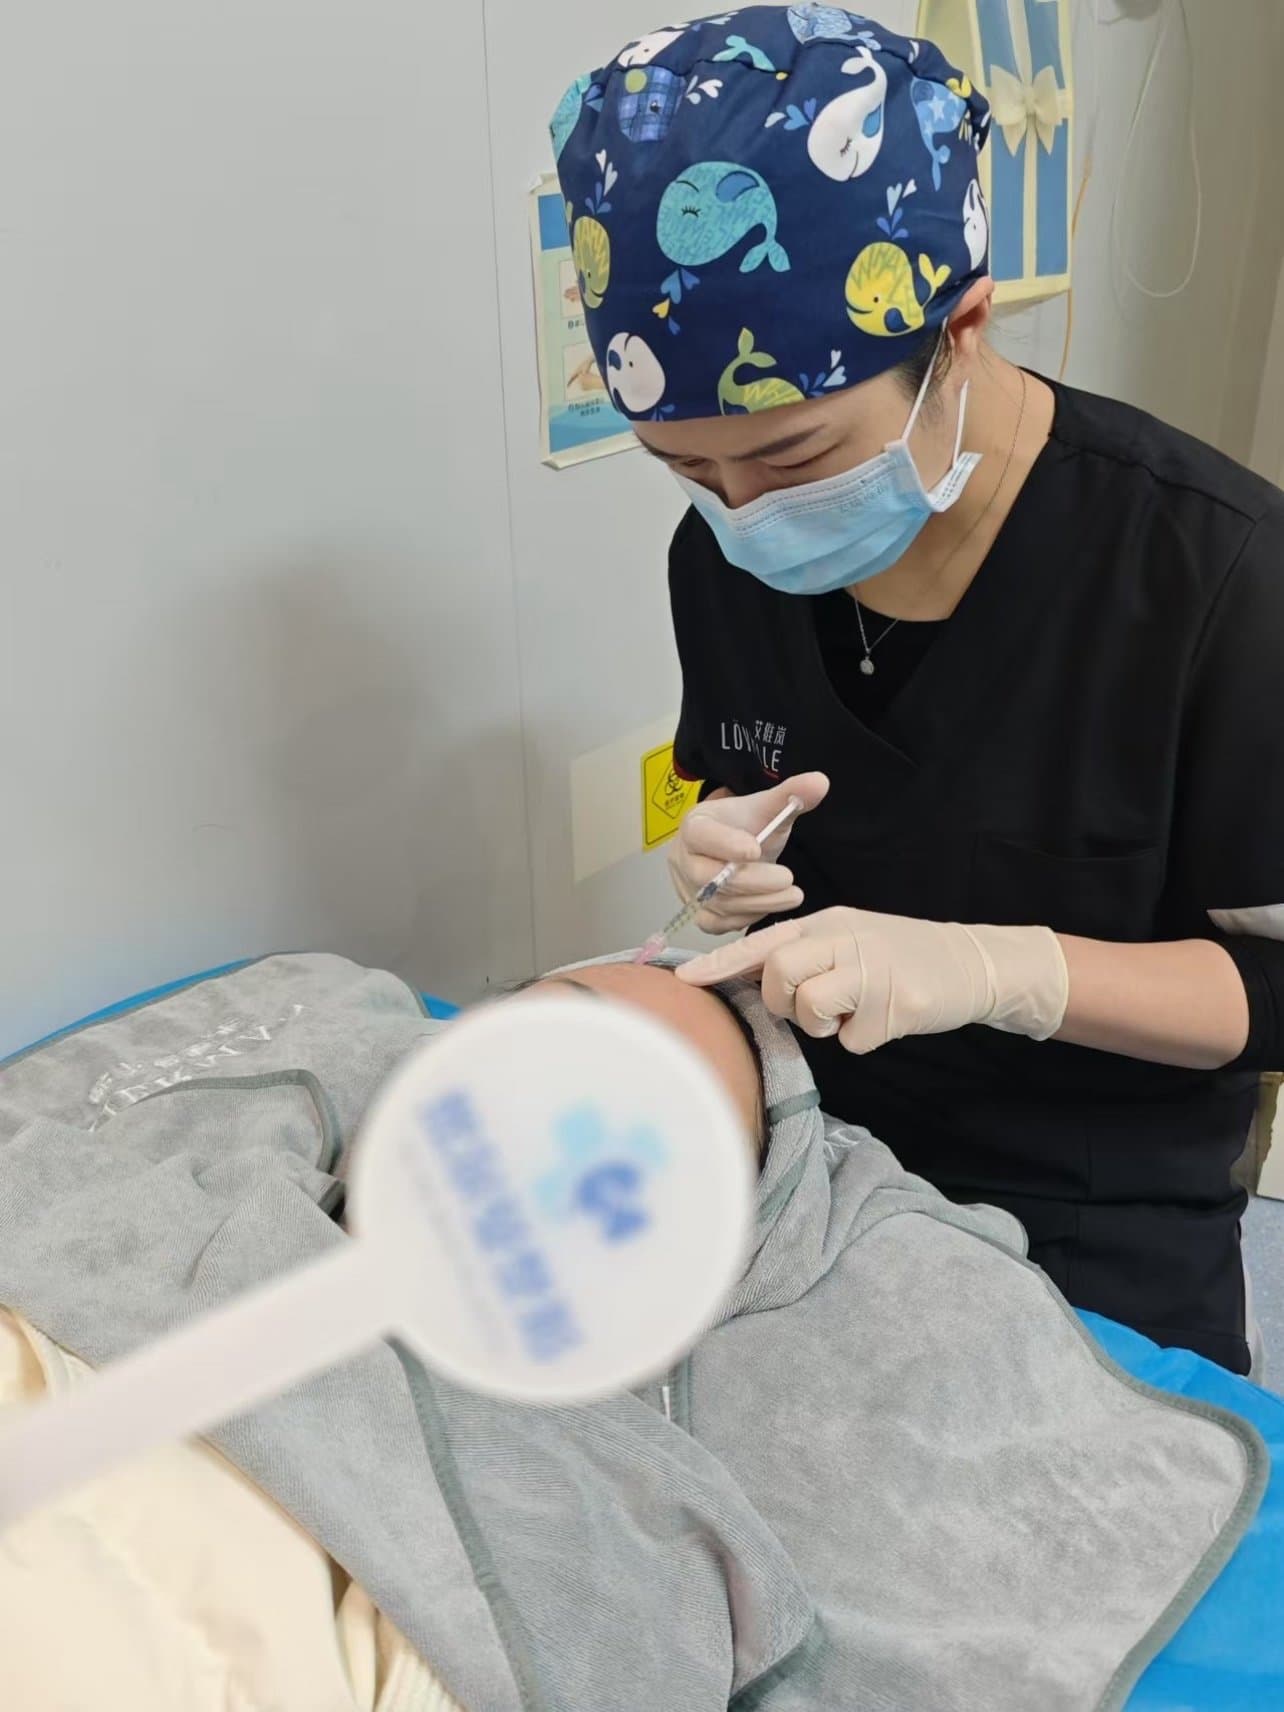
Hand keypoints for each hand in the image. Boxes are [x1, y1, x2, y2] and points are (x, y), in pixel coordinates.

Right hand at [667, 773, 829, 933]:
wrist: (735, 850)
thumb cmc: (747, 828)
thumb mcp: (768, 808)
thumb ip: (791, 795)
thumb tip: (821, 781)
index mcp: (695, 825)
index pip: (700, 835)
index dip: (725, 844)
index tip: (755, 849)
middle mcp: (683, 859)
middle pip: (708, 877)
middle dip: (752, 881)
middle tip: (788, 878)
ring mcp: (688, 890)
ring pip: (718, 904)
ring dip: (759, 902)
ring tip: (793, 895)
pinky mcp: (699, 913)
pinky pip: (719, 923)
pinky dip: (747, 917)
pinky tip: (770, 905)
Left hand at [676, 906, 1068, 1052]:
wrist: (973, 963)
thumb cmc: (901, 955)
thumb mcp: (849, 939)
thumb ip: (807, 953)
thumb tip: (752, 976)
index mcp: (829, 921)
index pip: (764, 941)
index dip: (722, 964)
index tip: (684, 979)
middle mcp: (846, 938)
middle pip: (779, 974)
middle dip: (782, 1002)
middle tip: (810, 1008)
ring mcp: (873, 970)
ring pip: (810, 1006)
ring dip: (822, 1025)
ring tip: (850, 1013)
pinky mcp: (898, 1005)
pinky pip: (851, 1041)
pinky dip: (862, 1040)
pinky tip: (885, 1020)